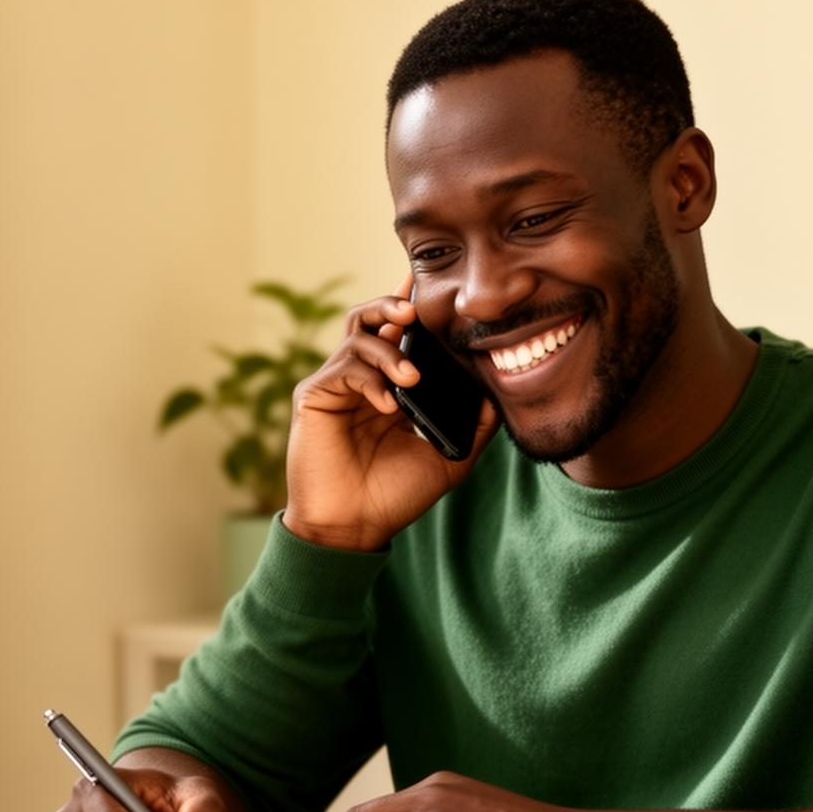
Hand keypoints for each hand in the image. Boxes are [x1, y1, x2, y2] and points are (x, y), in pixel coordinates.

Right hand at [282, 274, 500, 551]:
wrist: (353, 528)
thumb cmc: (393, 496)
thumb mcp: (447, 459)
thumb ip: (472, 426)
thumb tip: (498, 393)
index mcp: (388, 386)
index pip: (399, 334)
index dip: (412, 304)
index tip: (433, 283)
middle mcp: (360, 378)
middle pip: (371, 317)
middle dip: (394, 304)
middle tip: (416, 311)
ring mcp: (335, 385)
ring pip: (357, 335)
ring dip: (389, 349)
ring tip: (412, 377)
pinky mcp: (314, 397)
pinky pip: (343, 370)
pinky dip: (370, 380)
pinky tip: (390, 406)